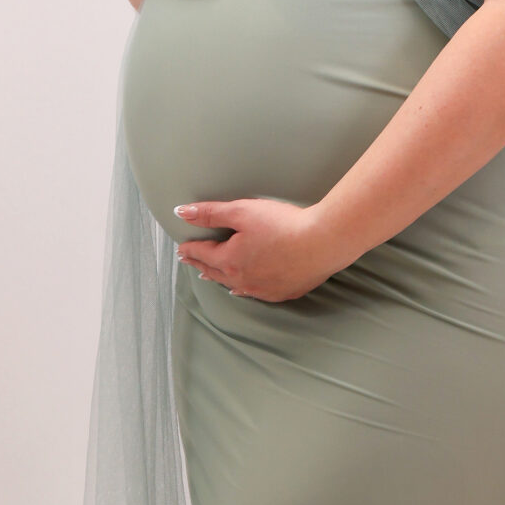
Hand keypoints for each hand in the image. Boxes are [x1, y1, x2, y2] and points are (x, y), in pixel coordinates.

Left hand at [173, 198, 347, 302]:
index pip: (203, 253)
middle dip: (200, 263)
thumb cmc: (284, 225)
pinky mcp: (282, 292)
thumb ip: (211, 213)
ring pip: (233, 285)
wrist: (322, 242)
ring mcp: (263, 290)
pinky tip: (242, 289)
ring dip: (219, 278)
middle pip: (215, 271)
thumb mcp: (242, 211)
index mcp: (230, 260)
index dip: (191, 248)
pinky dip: (243, 288)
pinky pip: (255, 293)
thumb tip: (182, 212)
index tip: (182, 247)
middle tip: (190, 260)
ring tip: (209, 275)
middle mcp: (243, 280)